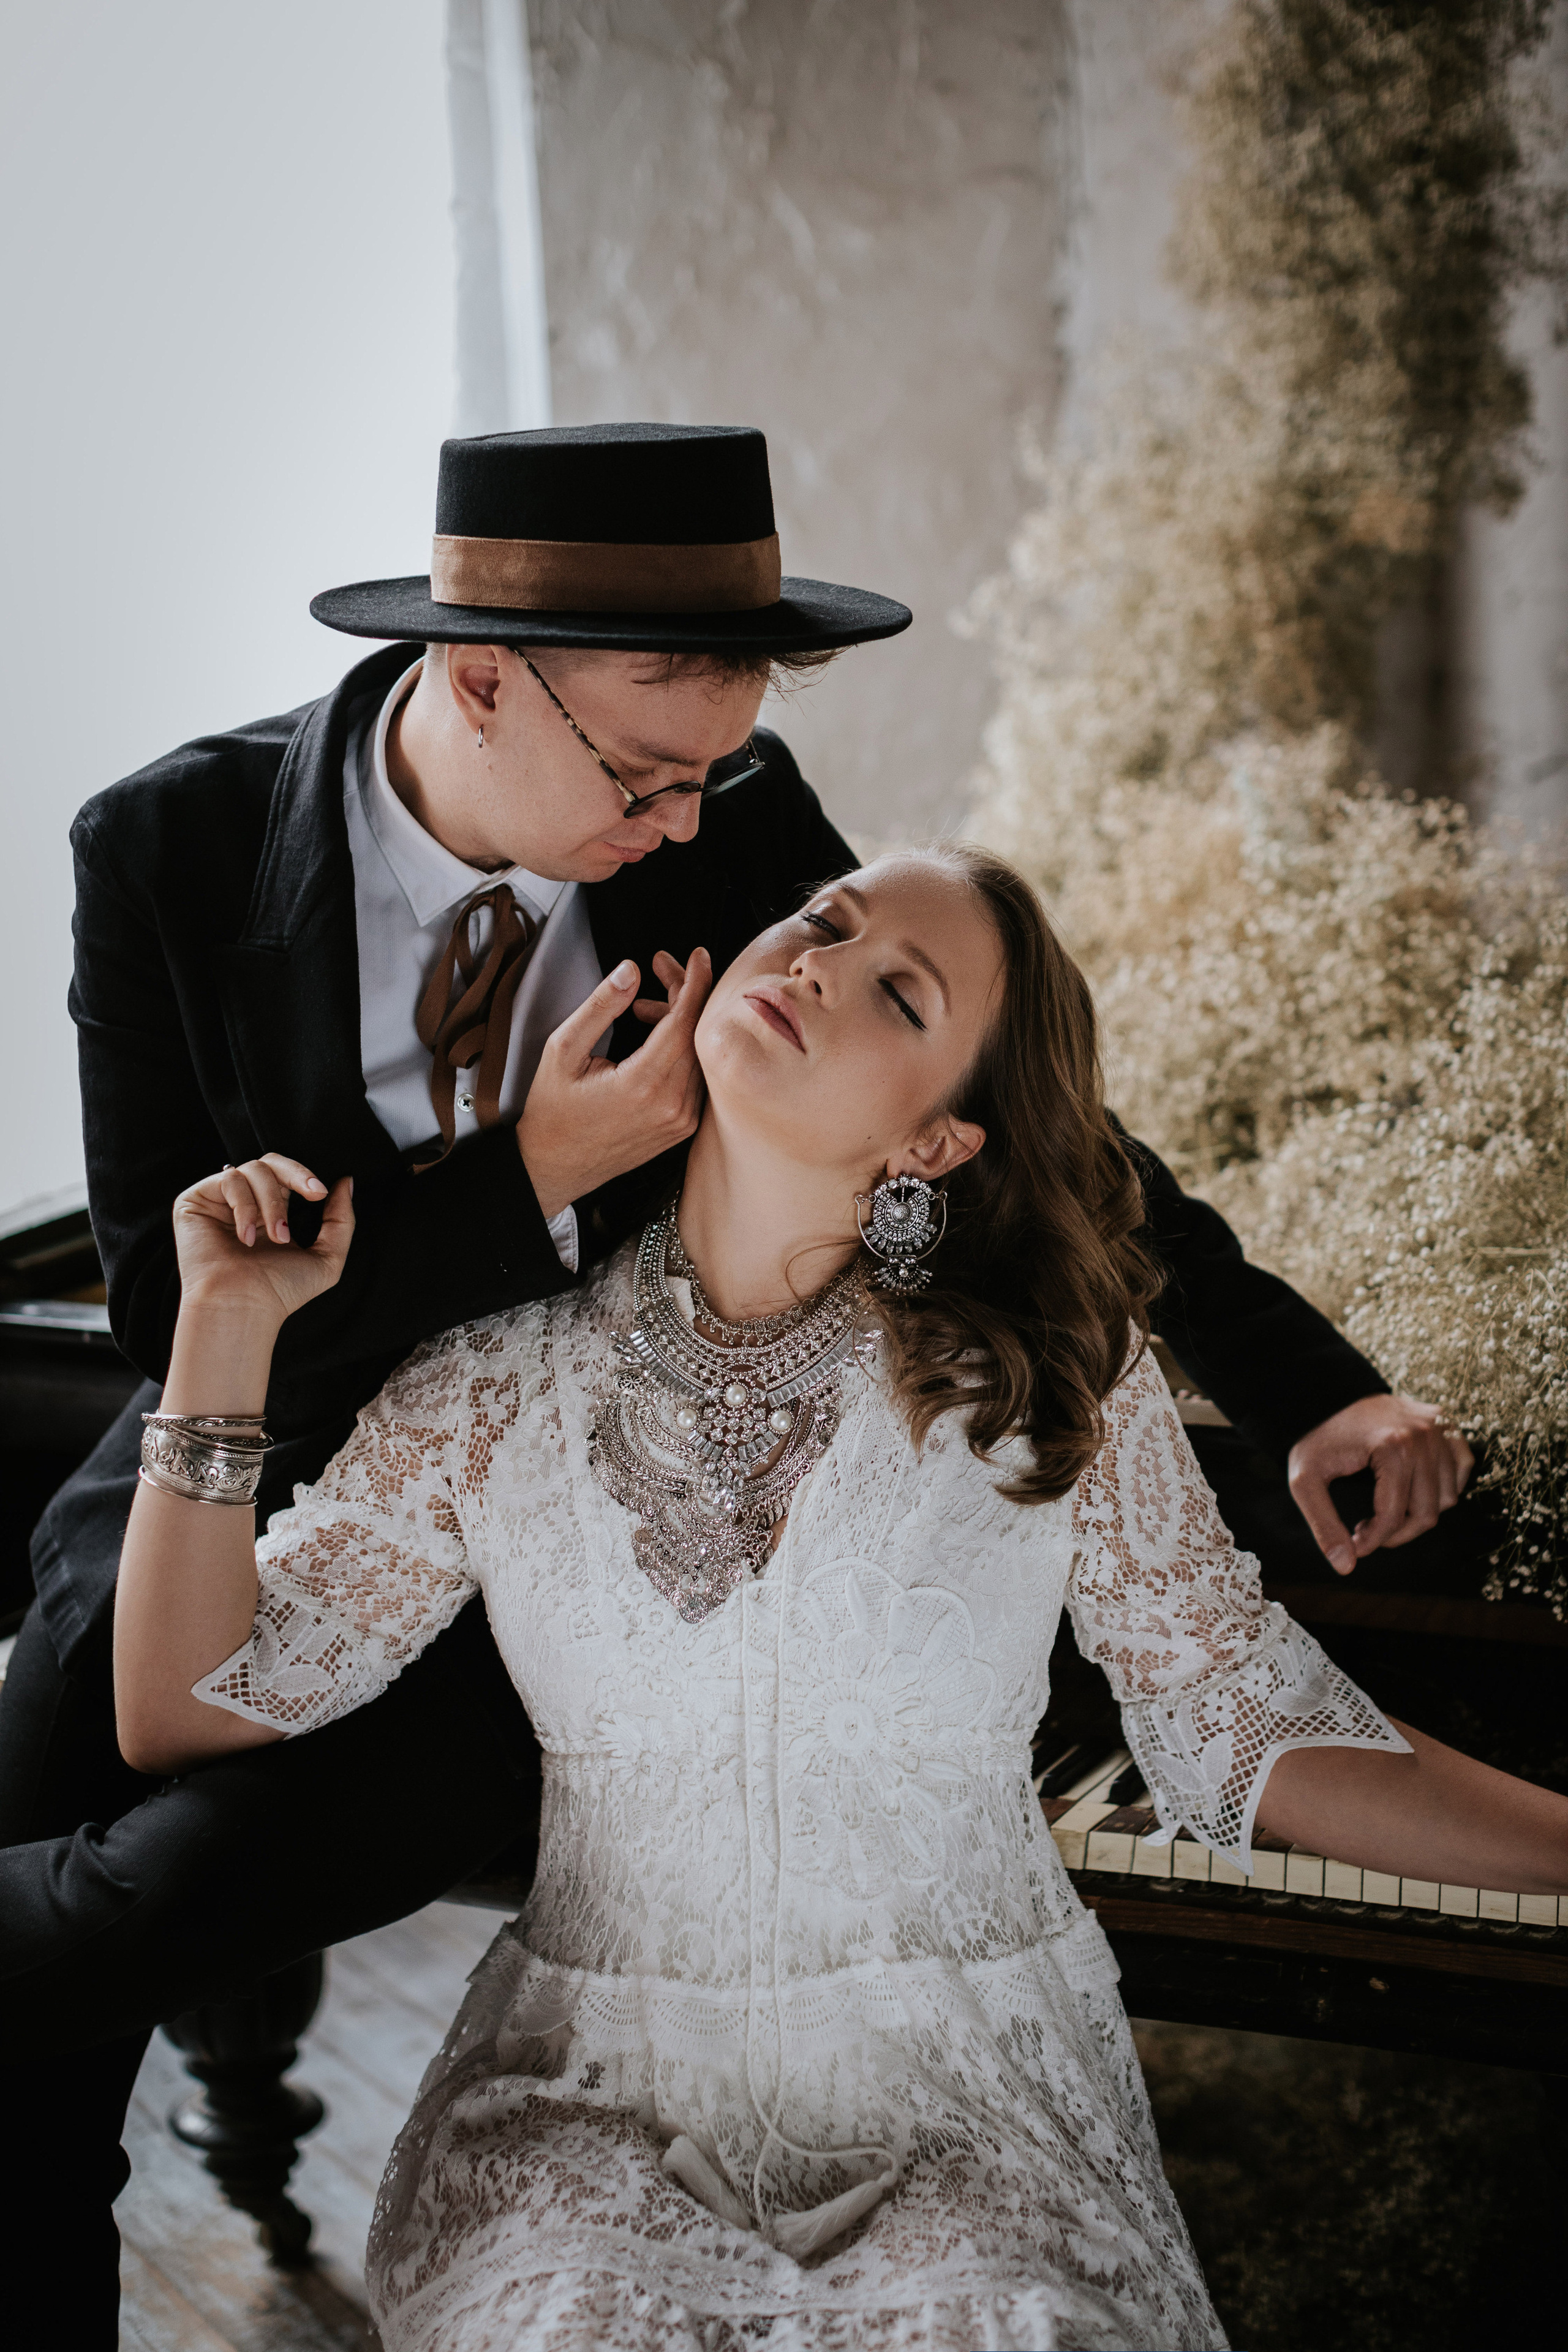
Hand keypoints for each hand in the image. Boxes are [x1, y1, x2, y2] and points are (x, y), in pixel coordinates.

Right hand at [171, 1156, 354, 1327]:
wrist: (243, 1307)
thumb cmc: (279, 1292)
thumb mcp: (327, 1257)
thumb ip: (341, 1219)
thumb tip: (345, 1182)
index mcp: (270, 1213)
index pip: (286, 1175)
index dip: (304, 1175)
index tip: (321, 1193)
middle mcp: (244, 1204)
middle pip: (270, 1161)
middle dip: (295, 1174)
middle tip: (312, 1194)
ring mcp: (218, 1201)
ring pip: (252, 1169)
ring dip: (271, 1203)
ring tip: (275, 1237)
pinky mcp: (195, 1201)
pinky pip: (229, 1179)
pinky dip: (245, 1206)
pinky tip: (246, 1237)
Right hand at [516, 949, 711, 1219]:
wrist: (553, 1167)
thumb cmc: (552, 1111)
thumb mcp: (562, 1050)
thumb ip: (600, 1007)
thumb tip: (631, 970)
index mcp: (642, 1085)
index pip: (685, 1021)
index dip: (694, 981)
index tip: (697, 955)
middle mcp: (672, 1106)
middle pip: (697, 1033)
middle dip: (685, 992)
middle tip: (662, 967)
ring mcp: (682, 1120)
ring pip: (699, 1054)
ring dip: (681, 1020)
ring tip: (642, 1007)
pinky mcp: (682, 1128)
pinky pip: (696, 1076)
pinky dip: (682, 1048)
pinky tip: (654, 1036)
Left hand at [1287, 1393, 1473, 1576]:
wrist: (1327, 1393)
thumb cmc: (1315, 1437)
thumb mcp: (1304, 1480)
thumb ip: (1323, 1524)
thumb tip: (1346, 1567)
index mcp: (1392, 1447)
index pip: (1394, 1516)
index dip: (1374, 1540)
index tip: (1356, 1543)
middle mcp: (1423, 1435)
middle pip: (1426, 1512)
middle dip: (1397, 1533)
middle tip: (1368, 1530)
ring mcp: (1438, 1427)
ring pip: (1447, 1496)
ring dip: (1420, 1513)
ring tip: (1386, 1510)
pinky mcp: (1445, 1423)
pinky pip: (1461, 1468)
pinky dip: (1444, 1486)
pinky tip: (1413, 1490)